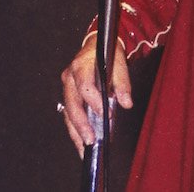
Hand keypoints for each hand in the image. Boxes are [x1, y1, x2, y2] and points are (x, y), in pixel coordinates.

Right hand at [60, 35, 132, 157]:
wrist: (95, 45)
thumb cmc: (107, 54)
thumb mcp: (119, 62)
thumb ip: (122, 83)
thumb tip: (126, 103)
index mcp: (81, 66)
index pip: (85, 86)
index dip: (94, 101)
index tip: (106, 113)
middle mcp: (69, 77)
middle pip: (72, 104)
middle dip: (81, 124)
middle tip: (91, 140)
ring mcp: (66, 87)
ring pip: (68, 113)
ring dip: (75, 132)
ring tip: (84, 148)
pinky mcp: (68, 95)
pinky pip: (69, 114)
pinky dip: (75, 129)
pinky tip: (82, 142)